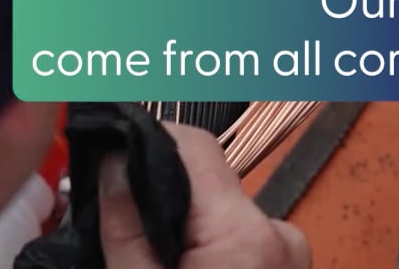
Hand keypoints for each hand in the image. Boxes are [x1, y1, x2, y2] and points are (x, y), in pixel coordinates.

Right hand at [99, 123, 309, 268]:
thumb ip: (127, 224)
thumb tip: (113, 156)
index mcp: (245, 234)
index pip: (196, 145)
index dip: (149, 142)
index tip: (109, 158)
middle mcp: (279, 232)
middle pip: (205, 182)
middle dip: (163, 199)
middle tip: (121, 232)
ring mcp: (289, 251)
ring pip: (219, 213)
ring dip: (187, 228)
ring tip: (152, 261)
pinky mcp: (287, 265)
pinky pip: (239, 240)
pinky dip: (211, 250)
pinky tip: (185, 268)